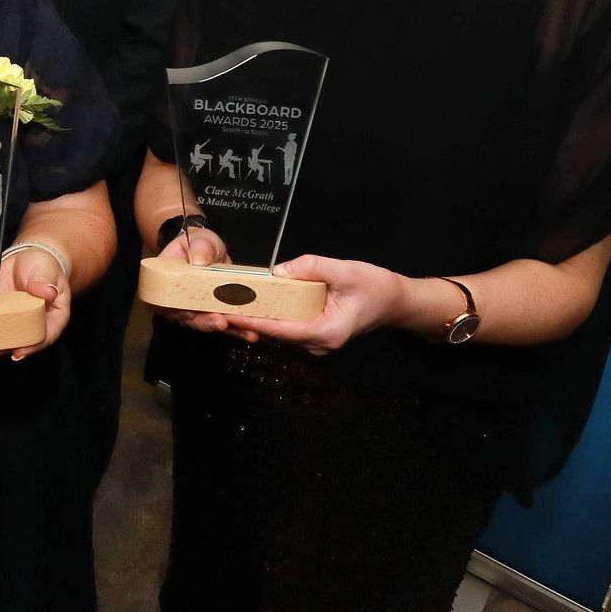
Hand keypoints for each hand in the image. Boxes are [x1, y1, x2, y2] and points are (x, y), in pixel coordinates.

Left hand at [0, 244, 70, 359]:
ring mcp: (17, 321)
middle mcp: (35, 323)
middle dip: (10, 349)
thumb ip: (45, 282)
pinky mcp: (0, 315)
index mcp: (54, 316)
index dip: (33, 346)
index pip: (46, 335)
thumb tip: (46, 292)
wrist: (25, 258)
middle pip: (25, 342)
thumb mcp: (45, 270)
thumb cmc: (42, 266)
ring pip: (8, 339)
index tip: (20, 351)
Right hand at [154, 224, 234, 329]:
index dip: (175, 311)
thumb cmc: (197, 244)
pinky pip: (223, 323)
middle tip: (221, 322)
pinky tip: (249, 332)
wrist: (208, 249)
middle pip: (187, 318)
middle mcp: (177, 301)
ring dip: (225, 329)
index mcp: (165, 283)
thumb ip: (199, 247)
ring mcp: (195, 309)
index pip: (163, 303)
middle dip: (205, 322)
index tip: (190, 313)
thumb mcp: (197, 240)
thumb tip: (200, 261)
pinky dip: (237, 329)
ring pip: (207, 324)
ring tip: (243, 330)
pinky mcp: (213, 312)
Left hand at [182, 254, 403, 356]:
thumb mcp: (347, 270)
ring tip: (223, 304)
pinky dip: (268, 315)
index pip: (279, 329)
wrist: (397, 302)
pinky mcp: (313, 333)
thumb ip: (313, 267)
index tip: (225, 312)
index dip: (251, 320)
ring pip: (278, 331)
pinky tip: (247, 304)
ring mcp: (315, 342)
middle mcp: (317, 344)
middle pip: (274, 333)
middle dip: (245, 320)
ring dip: (254, 318)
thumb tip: (279, 270)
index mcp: (325, 332)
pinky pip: (286, 326)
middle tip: (213, 306)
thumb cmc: (376, 286)